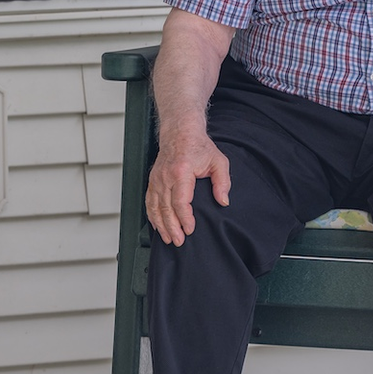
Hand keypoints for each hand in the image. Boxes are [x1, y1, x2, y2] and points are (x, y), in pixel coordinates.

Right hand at [146, 128, 229, 246]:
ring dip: (161, 225)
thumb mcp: (218, 161)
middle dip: (172, 227)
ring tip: (168, 239)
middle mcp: (165, 176)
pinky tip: (156, 226)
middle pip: (165, 207)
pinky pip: (149, 200)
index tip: (190, 229)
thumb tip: (223, 201)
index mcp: (181, 172)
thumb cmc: (199, 146)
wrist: (180, 131)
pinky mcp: (153, 179)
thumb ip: (222, 182)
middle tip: (179, 241)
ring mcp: (156, 178)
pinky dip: (151, 215)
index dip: (184, 218)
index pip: (180, 201)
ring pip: (155, 206)